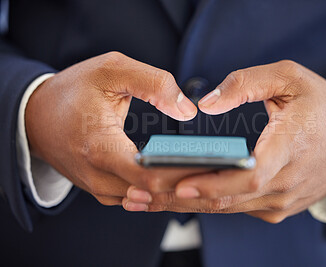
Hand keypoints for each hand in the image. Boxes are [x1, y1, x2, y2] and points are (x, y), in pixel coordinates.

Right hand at [26, 51, 205, 206]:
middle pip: (153, 192)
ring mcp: (98, 187)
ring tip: (209, 179)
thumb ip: (154, 83)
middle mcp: (97, 175)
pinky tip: (182, 182)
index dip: (183, 172)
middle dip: (189, 185)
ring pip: (146, 201)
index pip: (147, 175)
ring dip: (177, 192)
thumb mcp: (111, 69)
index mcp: (99, 146)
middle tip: (223, 174)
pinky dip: (160, 193)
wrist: (36, 116)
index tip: (215, 166)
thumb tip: (188, 110)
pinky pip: (136, 199)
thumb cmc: (73, 90)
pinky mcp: (101, 190)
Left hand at [124, 60, 325, 222]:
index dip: (215, 183)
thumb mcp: (290, 78)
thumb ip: (246, 84)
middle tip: (141, 194)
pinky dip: (209, 203)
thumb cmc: (321, 107)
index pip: (251, 175)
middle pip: (230, 198)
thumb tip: (207, 105)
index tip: (180, 184)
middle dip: (183, 197)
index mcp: (292, 146)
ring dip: (189, 204)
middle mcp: (287, 182)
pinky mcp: (277, 207)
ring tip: (149, 198)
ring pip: (230, 207)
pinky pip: (239, 208)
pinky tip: (181, 196)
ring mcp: (283, 200)